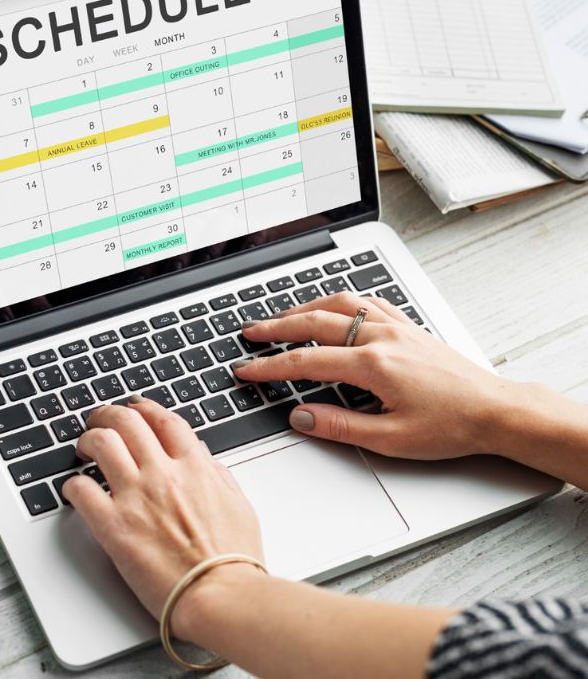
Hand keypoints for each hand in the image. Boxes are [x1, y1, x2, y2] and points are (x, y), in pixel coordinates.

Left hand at [62, 398, 263, 637]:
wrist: (221, 595)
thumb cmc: (233, 559)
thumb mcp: (238, 504)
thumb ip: (217, 475)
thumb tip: (202, 457)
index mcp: (195, 466)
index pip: (163, 420)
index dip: (144, 407)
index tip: (135, 408)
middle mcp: (163, 474)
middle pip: (127, 422)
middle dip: (108, 414)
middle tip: (100, 420)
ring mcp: (136, 497)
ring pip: (101, 443)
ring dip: (88, 439)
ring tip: (84, 447)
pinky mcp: (114, 527)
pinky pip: (81, 490)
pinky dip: (73, 484)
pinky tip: (75, 488)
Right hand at [233, 292, 524, 459]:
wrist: (495, 410)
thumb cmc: (450, 426)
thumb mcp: (390, 439)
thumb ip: (339, 425)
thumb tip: (300, 417)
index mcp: (373, 365)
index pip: (306, 361)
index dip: (270, 366)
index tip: (247, 368)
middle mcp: (381, 338)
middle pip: (314, 323)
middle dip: (276, 327)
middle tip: (250, 332)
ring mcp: (395, 327)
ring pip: (339, 304)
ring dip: (304, 307)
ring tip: (281, 316)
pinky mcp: (408, 326)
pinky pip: (367, 302)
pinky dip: (340, 301)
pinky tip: (332, 307)